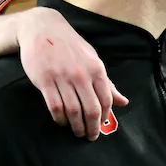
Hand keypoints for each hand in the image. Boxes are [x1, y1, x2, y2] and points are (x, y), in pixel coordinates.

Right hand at [16, 8, 126, 139]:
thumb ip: (107, 84)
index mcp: (96, 69)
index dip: (105, 116)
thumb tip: (123, 102)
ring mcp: (62, 77)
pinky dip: (60, 118)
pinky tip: (62, 122)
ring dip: (76, 126)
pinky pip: (55, 106)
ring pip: (73, 110)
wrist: (42, 28)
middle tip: (90, 137)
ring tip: (77, 132)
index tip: (101, 125)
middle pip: (91, 109)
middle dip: (92, 127)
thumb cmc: (70, 46)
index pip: (106, 99)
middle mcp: (81, 74)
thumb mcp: (93, 60)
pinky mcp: (45, 80)